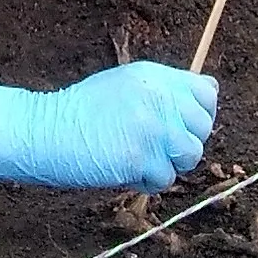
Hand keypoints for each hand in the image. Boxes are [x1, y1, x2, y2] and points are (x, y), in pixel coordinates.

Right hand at [0, 63, 217, 189]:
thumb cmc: (83, 110)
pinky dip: (147, 181)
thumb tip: (212, 90)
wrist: (45, 130)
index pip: (207, 92)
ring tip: (139, 158)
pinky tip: (123, 169)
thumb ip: (166, 89)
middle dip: (183, 142)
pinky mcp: (141, 158)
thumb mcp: (126, 84)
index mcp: (154, 76)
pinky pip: (165, 179)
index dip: (199, 113)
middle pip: (203, 128)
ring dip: (169, 163)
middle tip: (153, 146)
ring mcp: (152, 128)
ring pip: (191, 156)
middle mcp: (158, 98)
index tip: (181, 125)